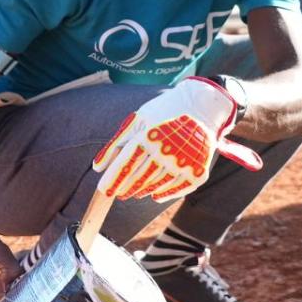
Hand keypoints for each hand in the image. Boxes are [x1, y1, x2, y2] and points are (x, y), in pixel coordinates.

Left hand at [92, 77, 262, 202]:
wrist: (204, 106)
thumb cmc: (165, 111)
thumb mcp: (138, 120)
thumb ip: (116, 143)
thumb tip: (97, 167)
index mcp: (149, 136)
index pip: (125, 165)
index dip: (112, 181)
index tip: (103, 191)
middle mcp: (166, 151)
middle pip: (138, 179)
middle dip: (125, 188)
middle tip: (118, 193)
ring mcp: (184, 163)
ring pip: (155, 186)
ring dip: (141, 191)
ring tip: (134, 192)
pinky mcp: (198, 171)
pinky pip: (176, 189)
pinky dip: (163, 194)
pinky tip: (154, 195)